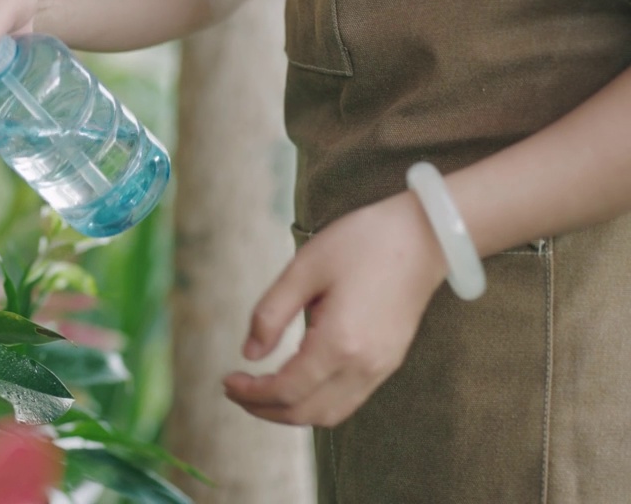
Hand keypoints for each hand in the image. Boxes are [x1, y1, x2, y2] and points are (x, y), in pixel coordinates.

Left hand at [223, 193, 448, 426]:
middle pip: (307, 413)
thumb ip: (271, 314)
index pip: (287, 390)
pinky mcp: (388, 362)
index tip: (226, 380)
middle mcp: (364, 365)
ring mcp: (381, 368)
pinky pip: (348, 400)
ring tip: (259, 392)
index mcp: (340, 343)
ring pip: (330, 414)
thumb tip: (249, 353)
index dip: (251, 393)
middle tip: (235, 391)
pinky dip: (315, 402)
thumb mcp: (303, 268)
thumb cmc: (361, 243)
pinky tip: (295, 382)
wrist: (423, 236)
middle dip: (265, 410)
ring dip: (290, 412)